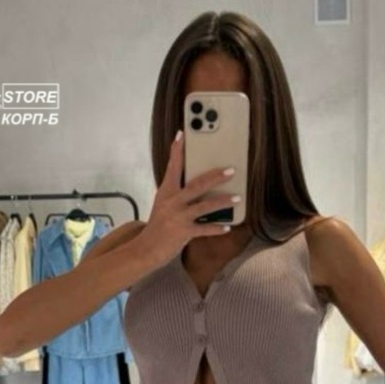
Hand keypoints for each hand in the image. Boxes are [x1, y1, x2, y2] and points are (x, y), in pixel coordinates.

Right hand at [137, 130, 238, 267]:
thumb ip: (177, 193)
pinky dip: (217, 229)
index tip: (182, 135)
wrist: (146, 249)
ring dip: (223, 202)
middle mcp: (172, 202)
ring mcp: (178, 217)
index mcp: (166, 192)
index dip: (177, 151)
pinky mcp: (183, 233)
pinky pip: (204, 229)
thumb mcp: (163, 204)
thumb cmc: (158, 226)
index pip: (172, 167)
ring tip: (238, 198)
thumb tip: (198, 185)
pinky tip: (228, 227)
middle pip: (196, 185)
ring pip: (204, 206)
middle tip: (231, 170)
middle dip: (215, 177)